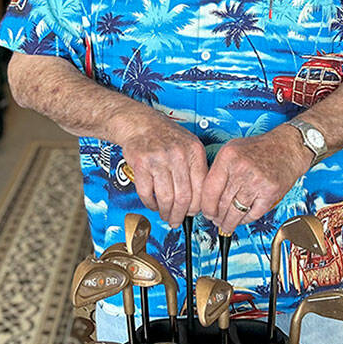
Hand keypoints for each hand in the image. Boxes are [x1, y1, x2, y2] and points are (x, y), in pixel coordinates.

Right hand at [117, 113, 208, 227]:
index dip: (197, 207)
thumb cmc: (166, 137)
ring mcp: (158, 158)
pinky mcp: (140, 163)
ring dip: (165, 212)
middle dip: (180, 214)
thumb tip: (200, 201)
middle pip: (183, 197)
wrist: (140, 123)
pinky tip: (153, 204)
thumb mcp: (189, 146)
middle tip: (176, 220)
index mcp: (194, 151)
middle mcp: (178, 154)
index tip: (193, 213)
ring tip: (165, 214)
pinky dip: (150, 203)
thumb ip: (196, 170)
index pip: (201, 188)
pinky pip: (146, 193)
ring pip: (166, 198)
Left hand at [200, 127, 313, 233]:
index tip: (206, 211)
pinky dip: (245, 220)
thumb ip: (219, 170)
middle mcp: (242, 168)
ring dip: (229, 223)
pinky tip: (241, 220)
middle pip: (222, 203)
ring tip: (226, 225)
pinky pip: (253, 214)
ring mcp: (257, 182)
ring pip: (236, 212)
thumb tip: (206, 195)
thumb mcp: (233, 150)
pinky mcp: (270, 193)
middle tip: (215, 220)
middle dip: (216, 216)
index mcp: (228, 156)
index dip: (205, 206)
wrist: (287, 148)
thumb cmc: (260, 149)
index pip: (209, 189)